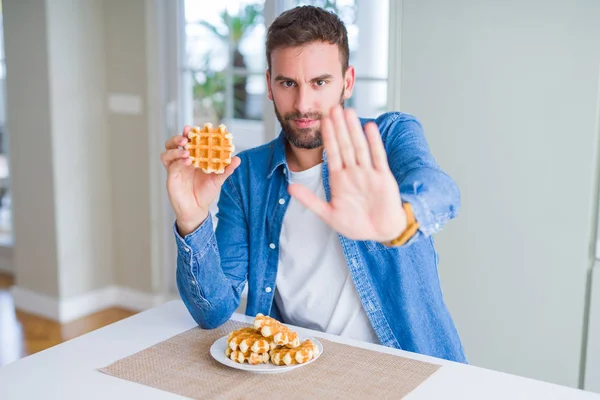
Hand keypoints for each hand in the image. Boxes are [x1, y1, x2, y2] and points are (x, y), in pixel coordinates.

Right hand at [161, 126, 240, 235]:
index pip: (189, 141)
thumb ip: (226, 169)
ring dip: (176, 148)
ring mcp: (175, 167)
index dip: (191, 134)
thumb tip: (238, 159)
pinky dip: (176, 160)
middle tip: (187, 137)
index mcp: (193, 158)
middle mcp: (182, 160)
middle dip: (179, 137)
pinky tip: (186, 162)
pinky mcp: (171, 175)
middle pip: (174, 143)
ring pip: (167, 151)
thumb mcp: (218, 180)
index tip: (197, 128)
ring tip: (187, 151)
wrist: (197, 209)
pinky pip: (169, 164)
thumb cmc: (205, 193)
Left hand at [288, 106, 406, 241]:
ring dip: (353, 130)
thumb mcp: (328, 214)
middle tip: (333, 107)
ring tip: (348, 112)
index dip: (327, 137)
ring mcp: (368, 173)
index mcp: (339, 179)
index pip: (332, 153)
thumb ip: (310, 200)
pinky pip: (378, 157)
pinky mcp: (383, 178)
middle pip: (344, 145)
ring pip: (359, 147)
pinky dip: (374, 143)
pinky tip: (369, 128)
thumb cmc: (356, 225)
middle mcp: (353, 172)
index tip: (322, 120)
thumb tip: (290, 187)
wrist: (380, 233)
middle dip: (339, 127)